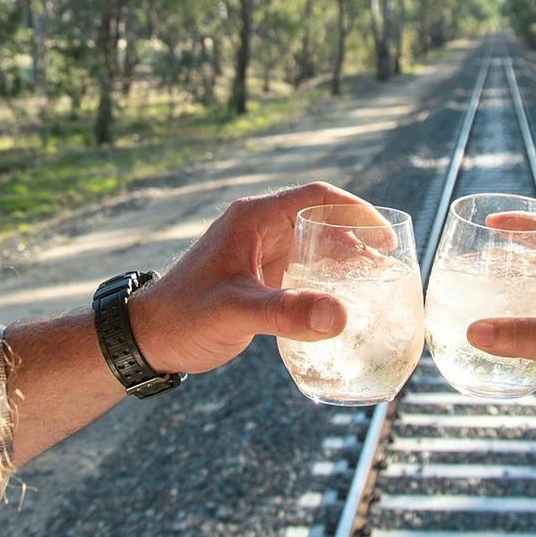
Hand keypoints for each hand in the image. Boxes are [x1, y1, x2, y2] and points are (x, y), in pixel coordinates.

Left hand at [126, 181, 380, 374]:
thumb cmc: (183, 317)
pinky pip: (300, 268)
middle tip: (389, 264)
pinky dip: (325, 278)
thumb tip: (340, 315)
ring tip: (376, 281)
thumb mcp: (236, 312)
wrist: (146, 339)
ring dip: (343, 258)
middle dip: (356, 237)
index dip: (355, 210)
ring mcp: (256, 252)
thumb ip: (286, 313)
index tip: (386, 235)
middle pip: (319, 220)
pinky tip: (343, 300)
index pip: (316, 197)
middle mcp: (257, 228)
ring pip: (312, 244)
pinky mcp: (255, 277)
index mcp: (252, 219)